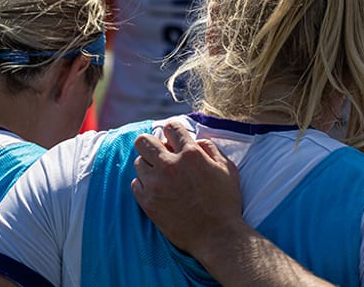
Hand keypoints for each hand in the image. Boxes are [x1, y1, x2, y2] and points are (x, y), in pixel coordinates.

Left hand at [132, 122, 243, 257]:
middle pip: (144, 141)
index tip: (175, 138)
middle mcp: (170, 165)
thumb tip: (197, 142)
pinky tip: (158, 190)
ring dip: (149, 165)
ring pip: (138, 162)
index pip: (171, 127)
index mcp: (191, 154)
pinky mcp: (147, 202)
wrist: (217, 236)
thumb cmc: (225, 202)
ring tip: (162, 175)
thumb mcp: (228, 169)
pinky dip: (145, 184)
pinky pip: (136, 184)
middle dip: (152, 143)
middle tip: (161, 153)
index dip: (173, 131)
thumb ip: (211, 149)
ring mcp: (156, 184)